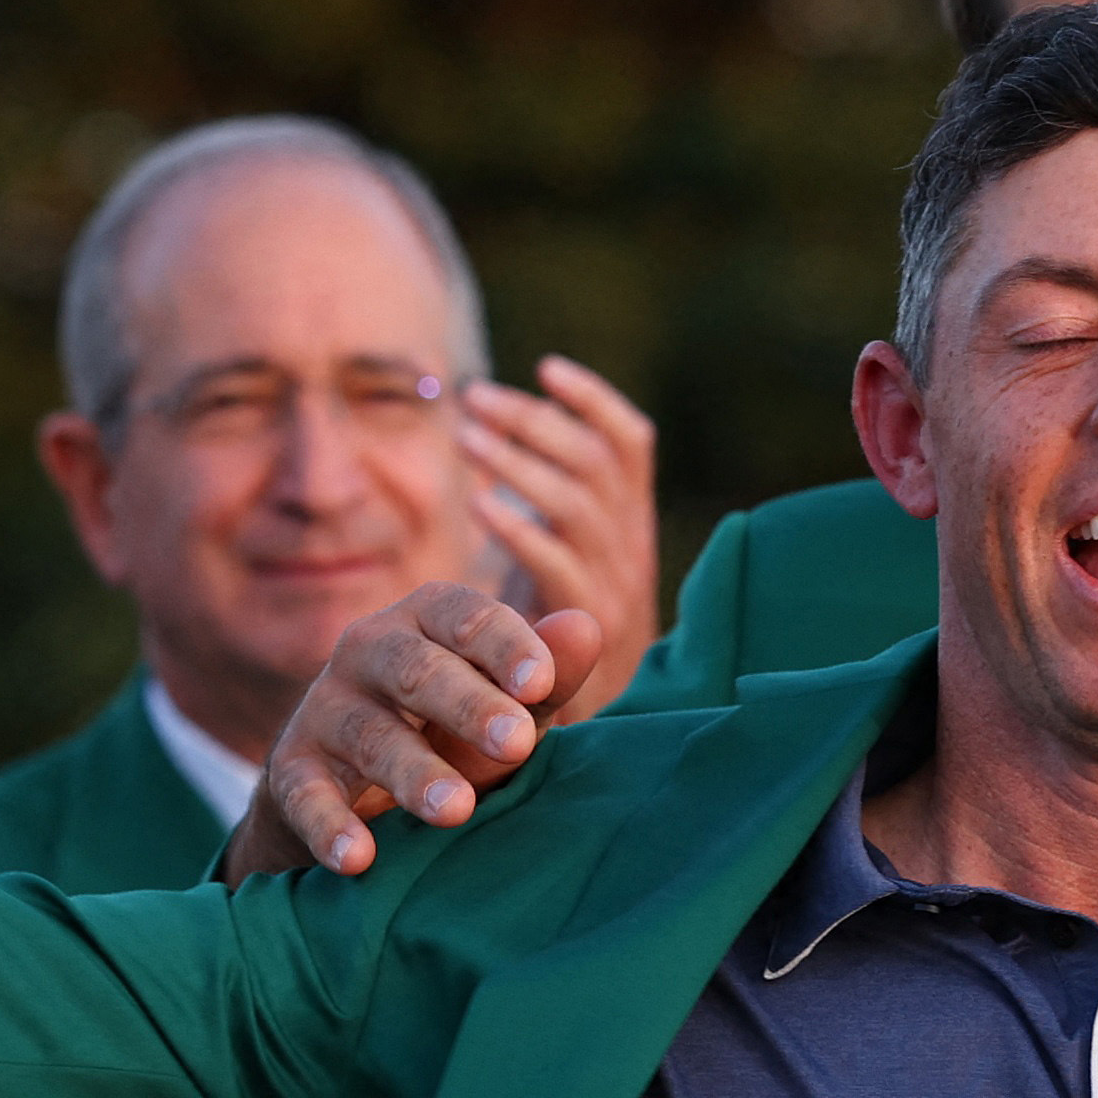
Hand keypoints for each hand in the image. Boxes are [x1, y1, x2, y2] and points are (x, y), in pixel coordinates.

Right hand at [222, 584, 607, 883]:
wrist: (357, 790)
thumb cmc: (454, 733)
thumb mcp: (506, 705)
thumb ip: (545, 678)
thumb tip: (585, 629)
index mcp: (427, 620)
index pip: (464, 616)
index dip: (504, 645)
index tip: (542, 684)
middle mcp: (368, 650)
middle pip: (416, 670)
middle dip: (467, 706)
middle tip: (515, 743)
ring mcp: (325, 708)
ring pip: (370, 735)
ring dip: (412, 773)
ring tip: (455, 810)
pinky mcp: (292, 768)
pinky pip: (305, 795)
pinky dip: (328, 826)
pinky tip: (357, 858)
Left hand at [463, 357, 660, 682]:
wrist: (583, 729)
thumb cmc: (553, 636)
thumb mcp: (564, 566)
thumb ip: (552, 514)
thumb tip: (510, 445)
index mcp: (631, 523)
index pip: (631, 442)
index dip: (594, 400)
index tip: (546, 368)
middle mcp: (631, 547)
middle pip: (595, 460)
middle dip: (534, 420)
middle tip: (473, 398)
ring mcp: (615, 586)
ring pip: (577, 501)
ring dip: (519, 461)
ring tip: (465, 435)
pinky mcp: (588, 626)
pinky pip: (558, 563)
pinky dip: (518, 527)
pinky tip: (477, 507)